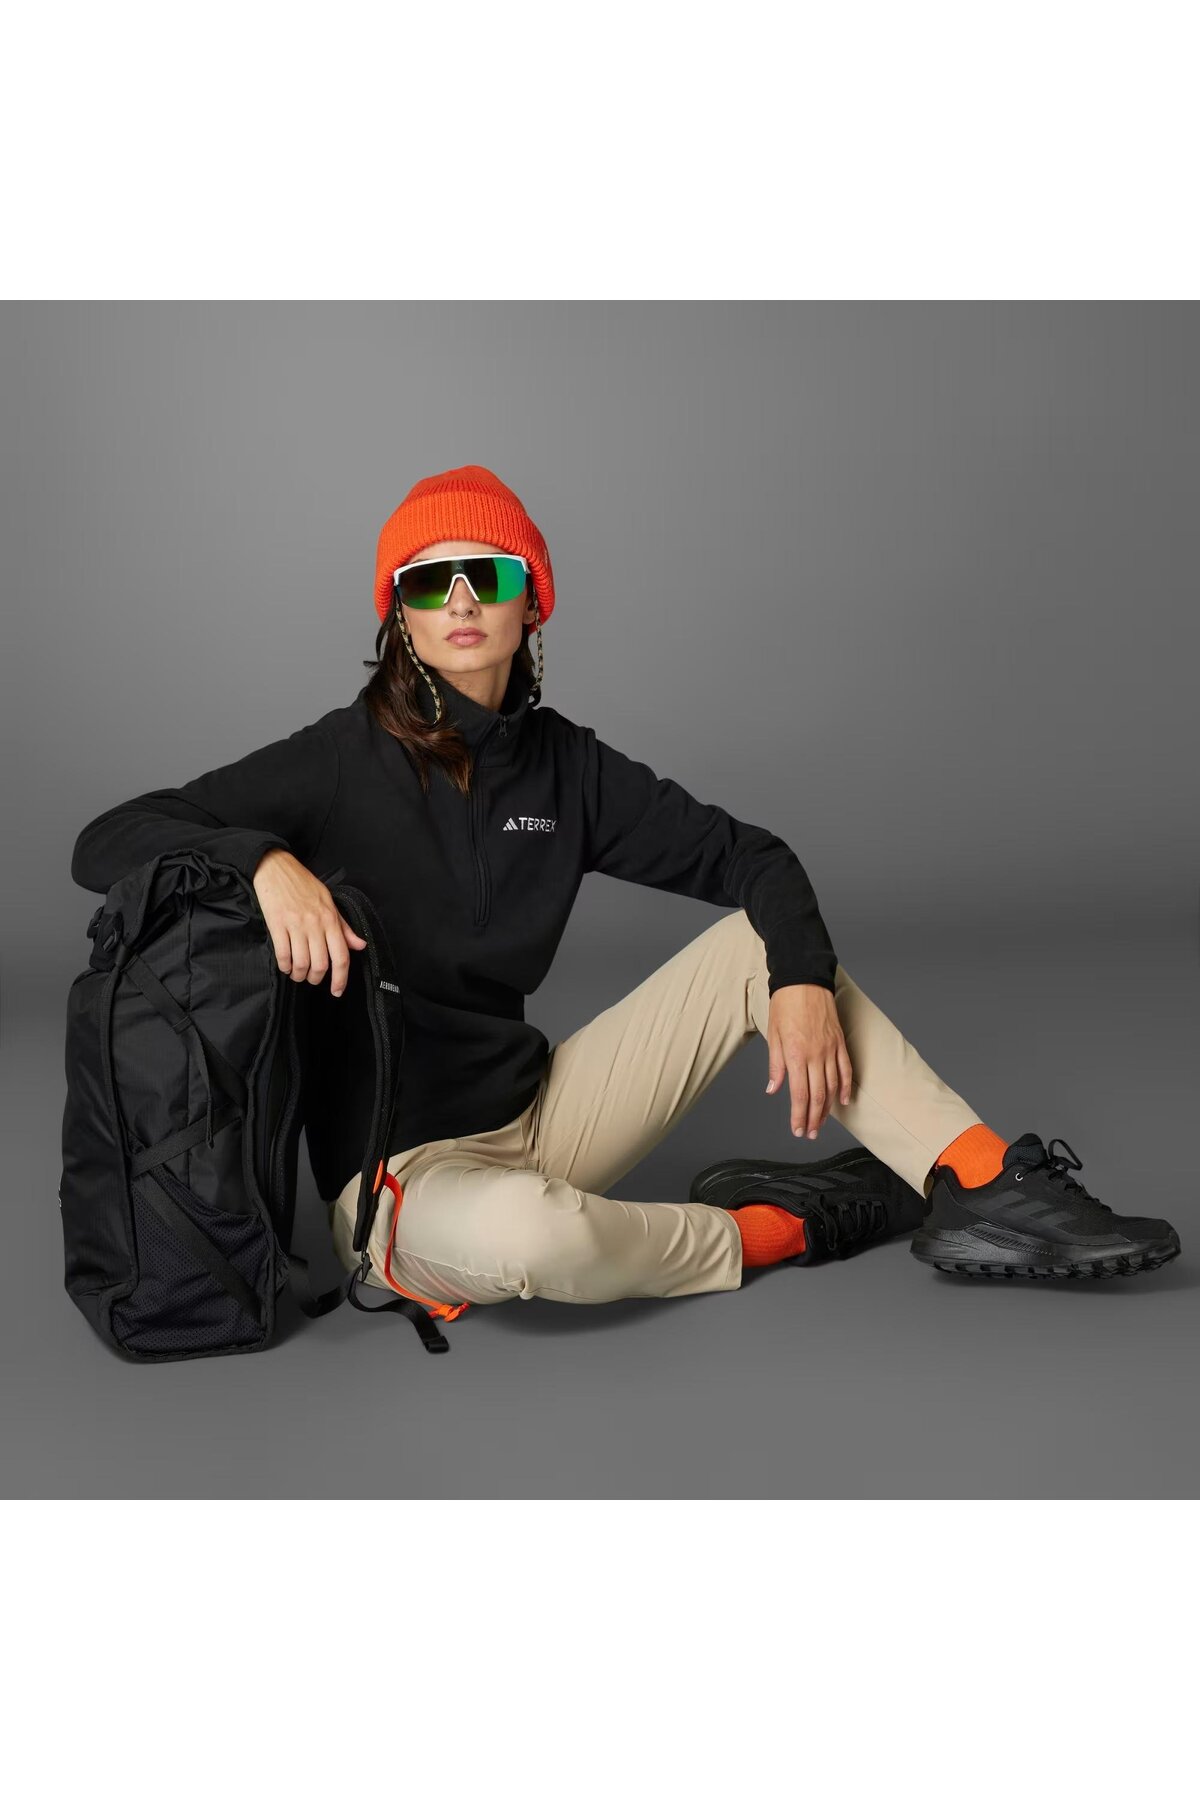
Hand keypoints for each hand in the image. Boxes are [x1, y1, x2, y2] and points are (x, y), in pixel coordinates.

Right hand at [252, 849, 366, 997]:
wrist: (276, 868)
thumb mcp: (329, 902)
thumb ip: (344, 927)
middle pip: (321, 964)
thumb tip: (360, 945)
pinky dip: (284, 966)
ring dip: (299, 975)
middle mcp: (316, 924)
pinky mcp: (277, 924)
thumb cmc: (303, 885)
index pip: (341, 956)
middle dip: (316, 978)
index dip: (341, 979)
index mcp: (331, 919)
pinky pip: (283, 955)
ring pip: (301, 963)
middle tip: (311, 979)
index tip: (337, 992)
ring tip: (297, 974)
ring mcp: (296, 924)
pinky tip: (285, 965)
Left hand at [765, 983, 853, 1138]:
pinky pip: (845, 1070)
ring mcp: (830, 1049)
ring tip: (821, 1124)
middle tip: (810, 1134)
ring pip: (832, 1086)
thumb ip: (776, 1065)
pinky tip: (843, 1101)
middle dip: (813, 1119)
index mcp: (795, 1054)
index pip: (799, 1094)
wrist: (804, 980)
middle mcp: (815, 1055)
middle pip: (818, 1096)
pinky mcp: (839, 1042)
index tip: (798, 1130)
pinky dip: (845, 1087)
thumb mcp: (773, 1035)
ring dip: (827, 1109)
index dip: (799, 1116)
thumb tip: (774, 1089)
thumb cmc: (785, 1005)